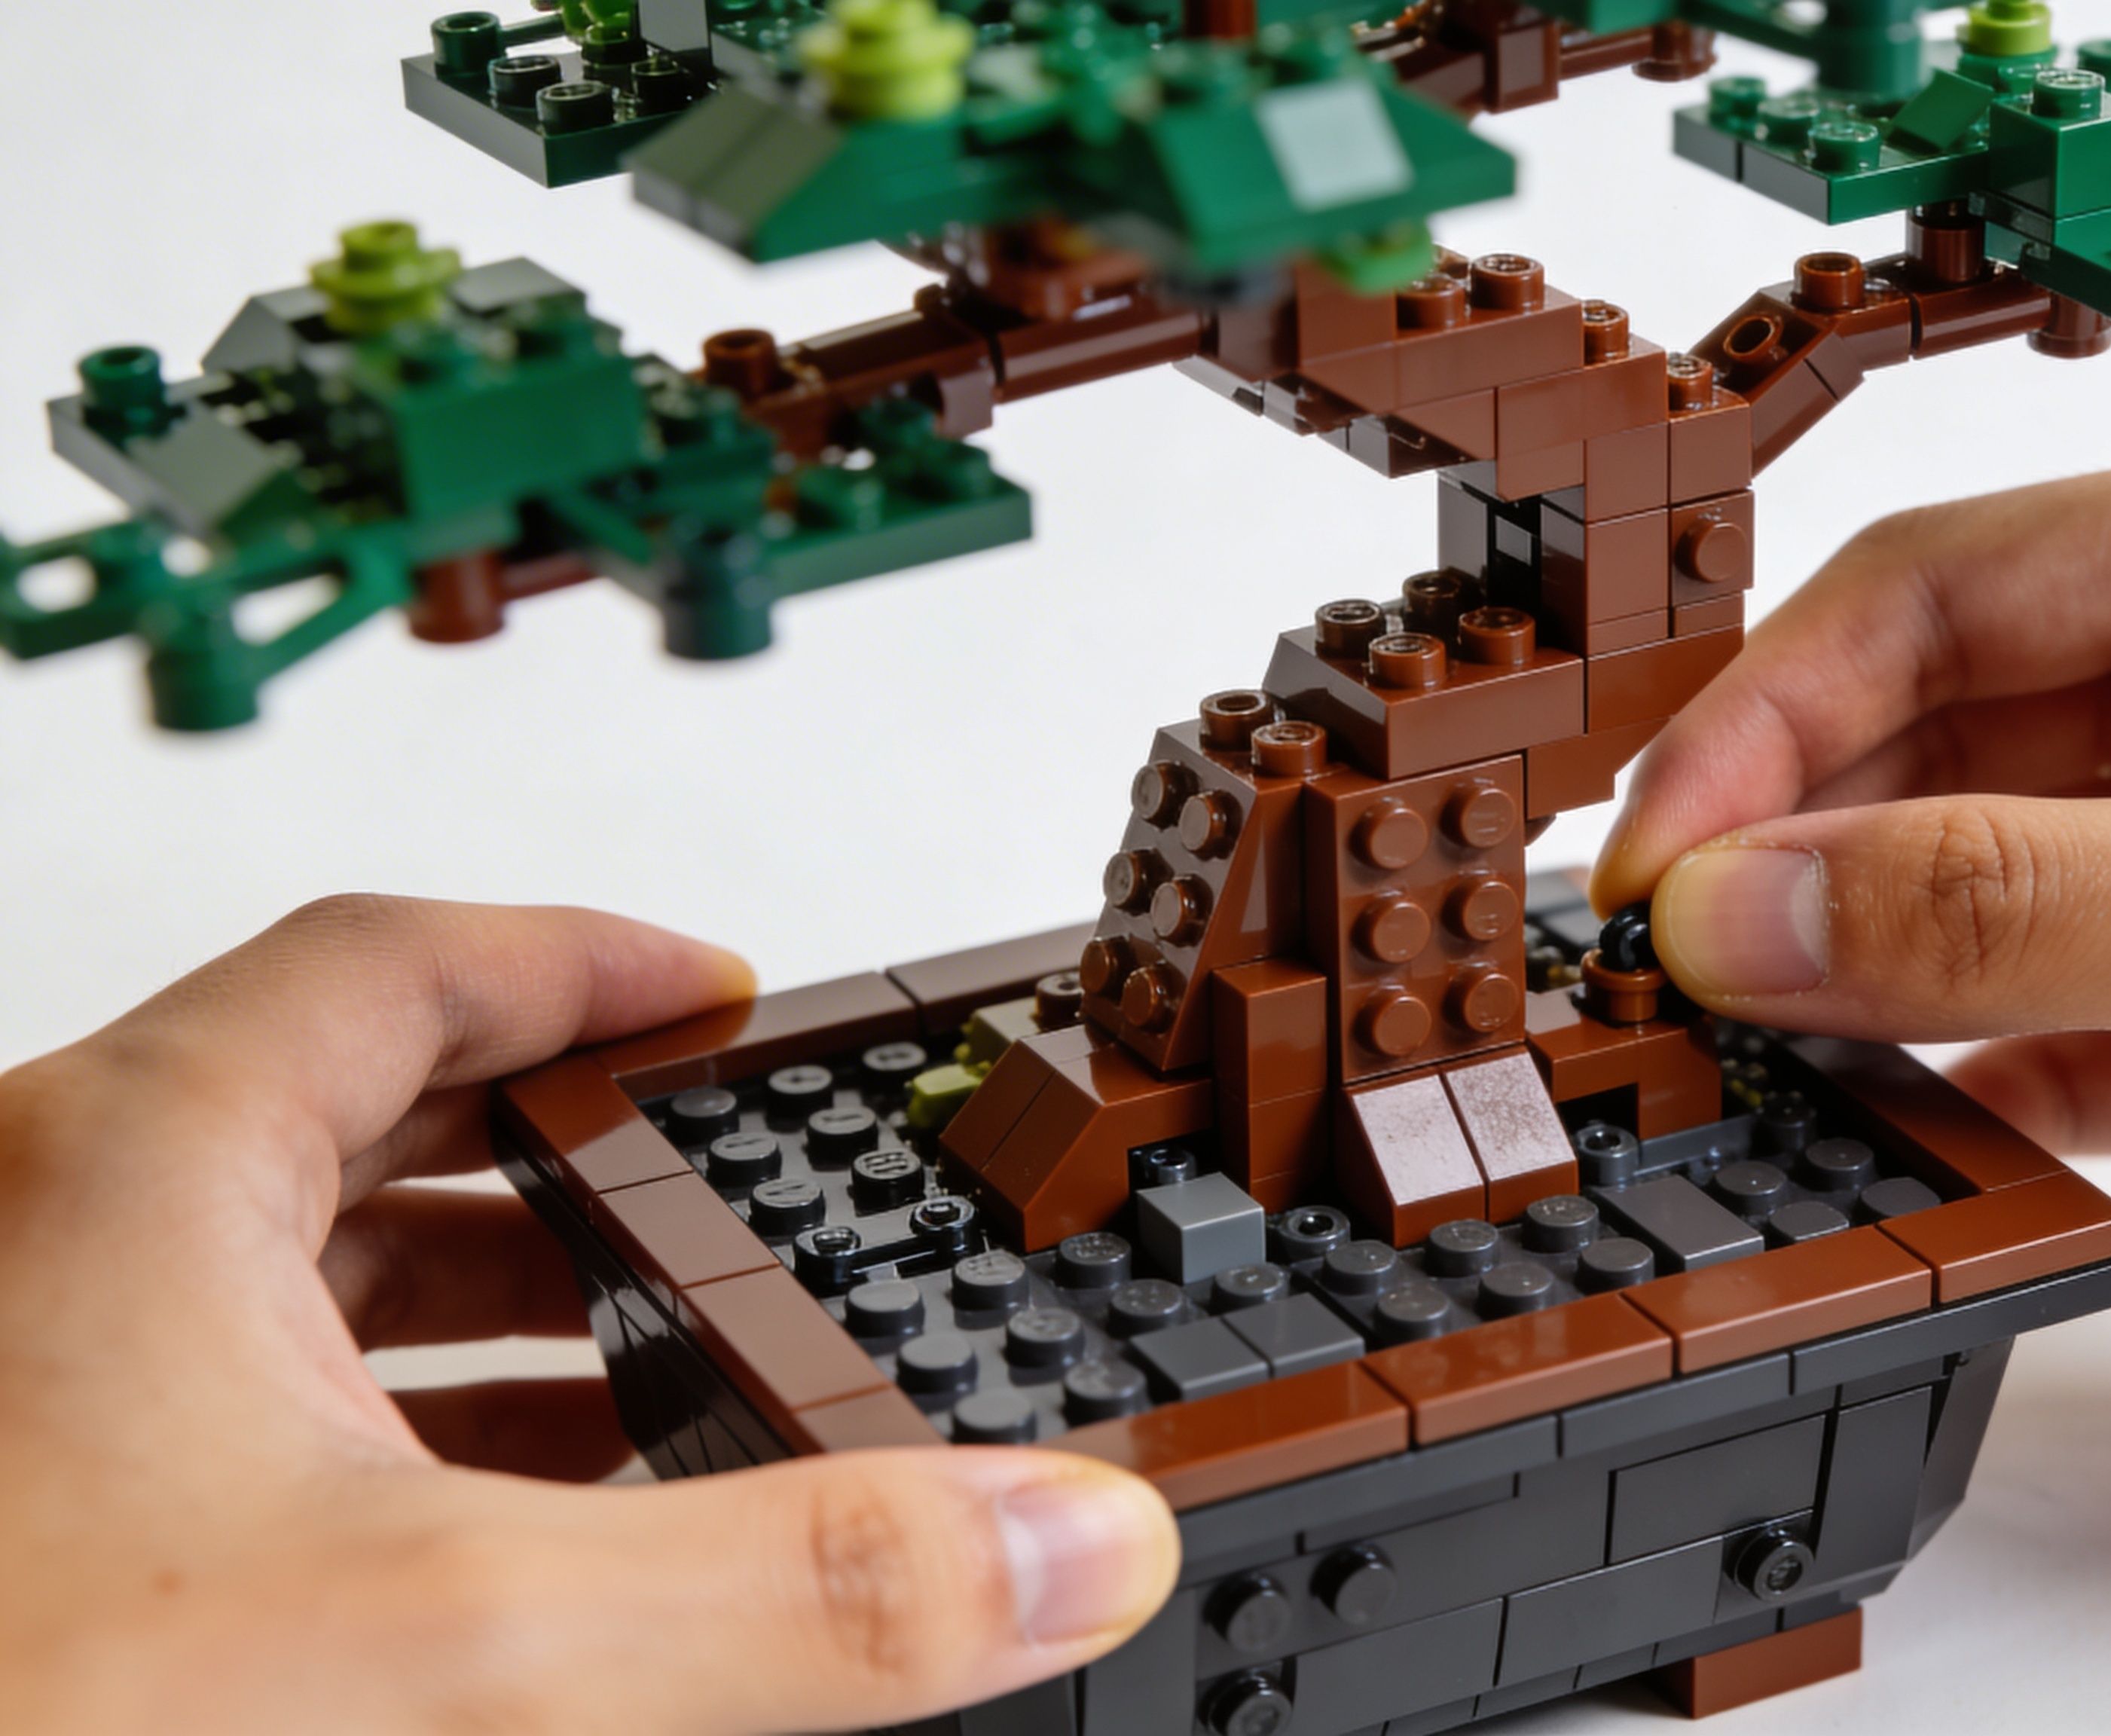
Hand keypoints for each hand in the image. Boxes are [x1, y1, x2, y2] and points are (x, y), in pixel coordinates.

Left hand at [0, 897, 1178, 1730]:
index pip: (401, 958)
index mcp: (127, 1173)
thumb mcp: (452, 1661)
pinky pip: (189, 1440)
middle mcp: (33, 1248)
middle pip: (327, 1119)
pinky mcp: (1, 1555)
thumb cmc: (0, 1710)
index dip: (586, 958)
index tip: (717, 991)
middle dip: (543, 1163)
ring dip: (445, 1331)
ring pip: (248, 1295)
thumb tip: (1065, 1538)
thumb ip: (794, 1597)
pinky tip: (454, 1584)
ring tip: (630, 1398)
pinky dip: (350, 1471)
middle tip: (707, 1204)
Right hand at [1596, 430, 2110, 1572]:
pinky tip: (1883, 1121)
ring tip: (1735, 1061)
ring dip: (1855, 970)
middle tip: (1665, 976)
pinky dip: (1953, 1072)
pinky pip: (2035, 1021)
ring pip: (1967, 888)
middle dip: (1794, 852)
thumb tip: (1732, 909)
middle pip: (1930, 737)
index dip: (1769, 723)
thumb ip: (1988, 901)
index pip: (1933, 594)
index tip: (1655, 861)